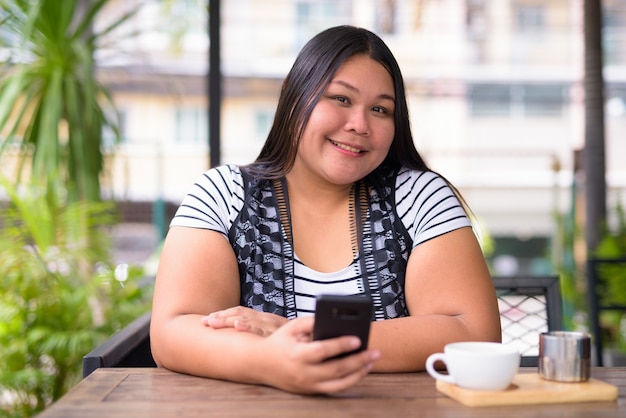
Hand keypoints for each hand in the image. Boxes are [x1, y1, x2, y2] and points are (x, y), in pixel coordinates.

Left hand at [201, 306, 288, 335]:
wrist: (317, 338)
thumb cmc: (293, 340)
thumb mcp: (274, 333)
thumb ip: (260, 331)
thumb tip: (235, 331)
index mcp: (263, 318)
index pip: (240, 312)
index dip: (223, 314)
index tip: (207, 319)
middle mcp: (266, 319)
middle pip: (240, 315)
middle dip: (221, 318)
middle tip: (204, 322)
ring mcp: (272, 326)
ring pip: (248, 320)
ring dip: (229, 320)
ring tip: (214, 322)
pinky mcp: (278, 333)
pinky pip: (262, 329)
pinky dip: (250, 326)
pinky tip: (238, 326)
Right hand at [259, 316, 380, 393]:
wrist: (261, 365)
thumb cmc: (280, 341)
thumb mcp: (291, 327)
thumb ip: (312, 322)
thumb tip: (335, 320)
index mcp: (297, 355)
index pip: (322, 351)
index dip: (341, 345)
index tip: (358, 339)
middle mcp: (303, 373)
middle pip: (336, 369)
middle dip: (358, 360)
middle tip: (376, 351)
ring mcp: (308, 385)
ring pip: (339, 383)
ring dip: (359, 373)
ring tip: (372, 360)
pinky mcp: (311, 391)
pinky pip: (335, 388)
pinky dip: (351, 380)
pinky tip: (361, 369)